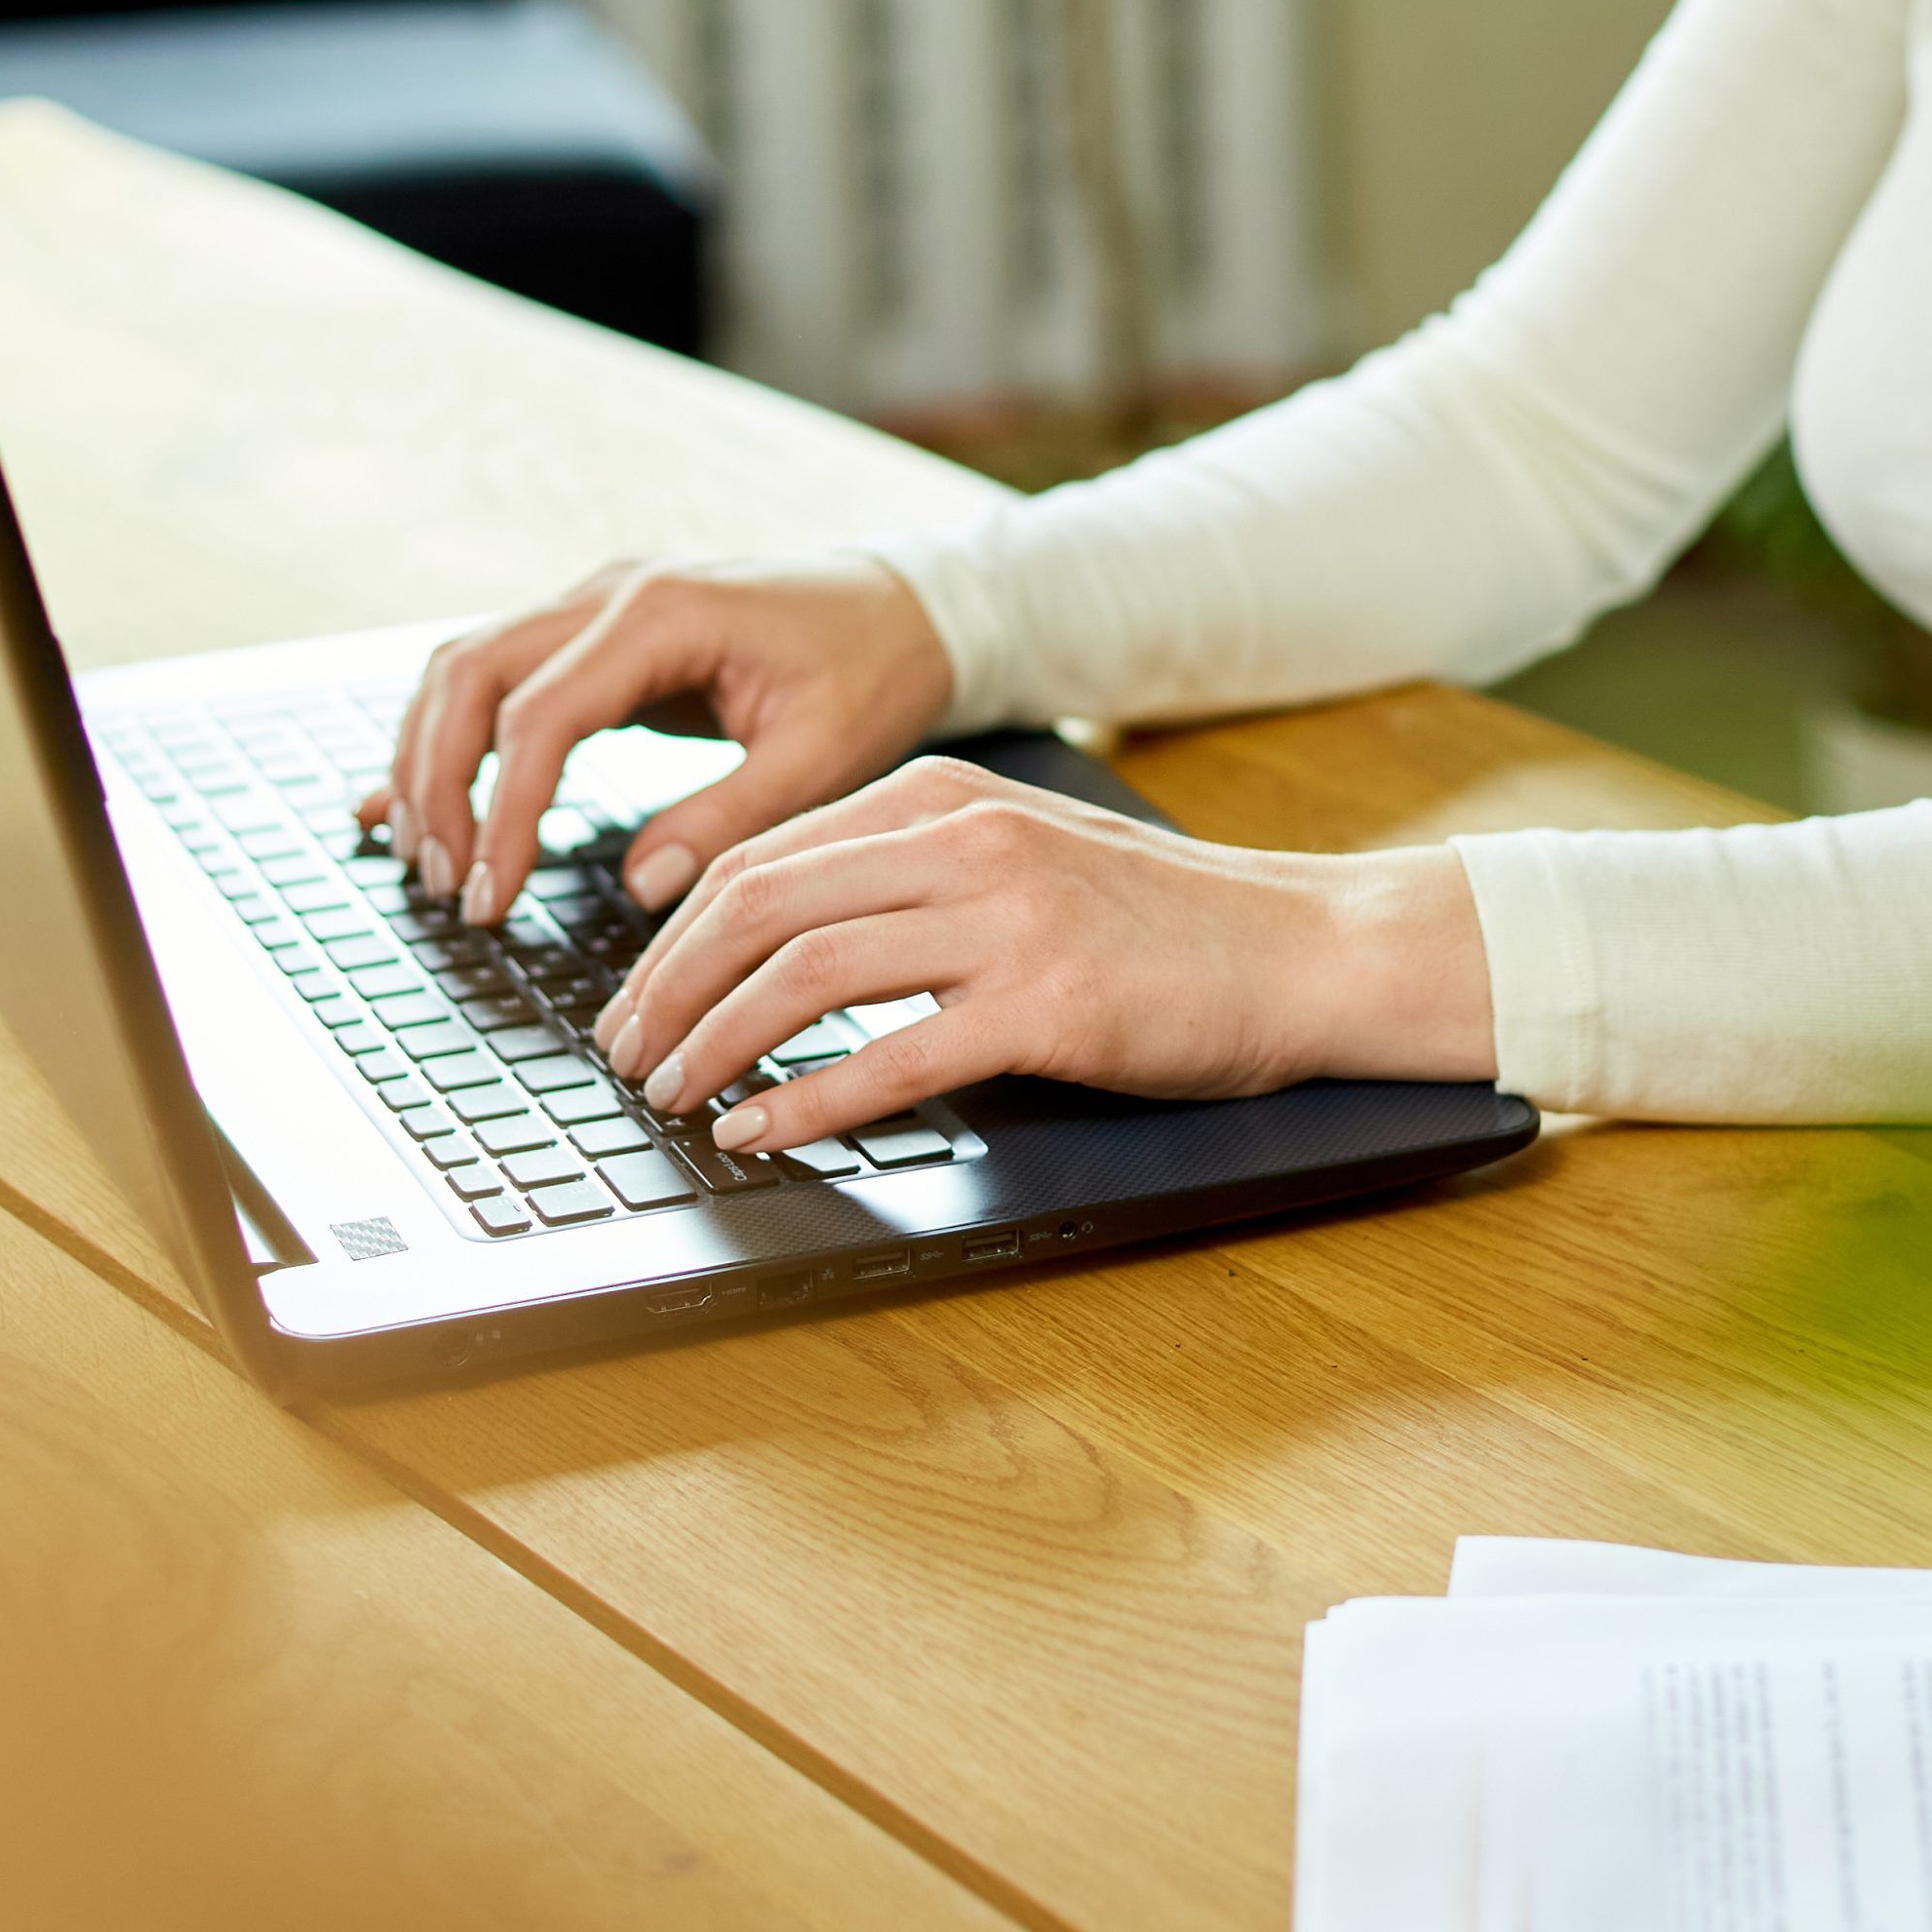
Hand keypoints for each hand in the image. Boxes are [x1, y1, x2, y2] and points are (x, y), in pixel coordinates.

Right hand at [358, 554, 953, 925]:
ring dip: (430, 760)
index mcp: (663, 613)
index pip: (539, 714)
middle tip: (442, 883)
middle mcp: (610, 592)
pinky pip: (496, 680)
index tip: (490, 895)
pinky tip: (410, 802)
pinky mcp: (596, 634)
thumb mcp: (824, 756)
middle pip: (469, 676)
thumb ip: (731, 817)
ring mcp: (594, 605)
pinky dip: (450, 739)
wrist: (905, 608)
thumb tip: (644, 887)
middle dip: (437, 784)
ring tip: (425, 859)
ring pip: (465, 670)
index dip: (504, 812)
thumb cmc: (874, 671)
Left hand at [591, 755, 1496, 1151]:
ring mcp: (1008, 919)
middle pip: (759, 904)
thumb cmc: (1169, 926)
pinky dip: (804, 1100)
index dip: (675, 934)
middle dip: (666, 987)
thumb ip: (913, 879)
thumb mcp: (1025, 859)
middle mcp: (967, 842)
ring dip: (715, 1042)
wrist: (1307, 949)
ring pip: (805, 972)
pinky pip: (890, 1054)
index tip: (637, 998)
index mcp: (944, 799)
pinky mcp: (1049, 1004)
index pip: (763, 856)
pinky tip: (760, 1133)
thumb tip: (784, 945)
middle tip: (624, 1054)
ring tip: (673, 1095)